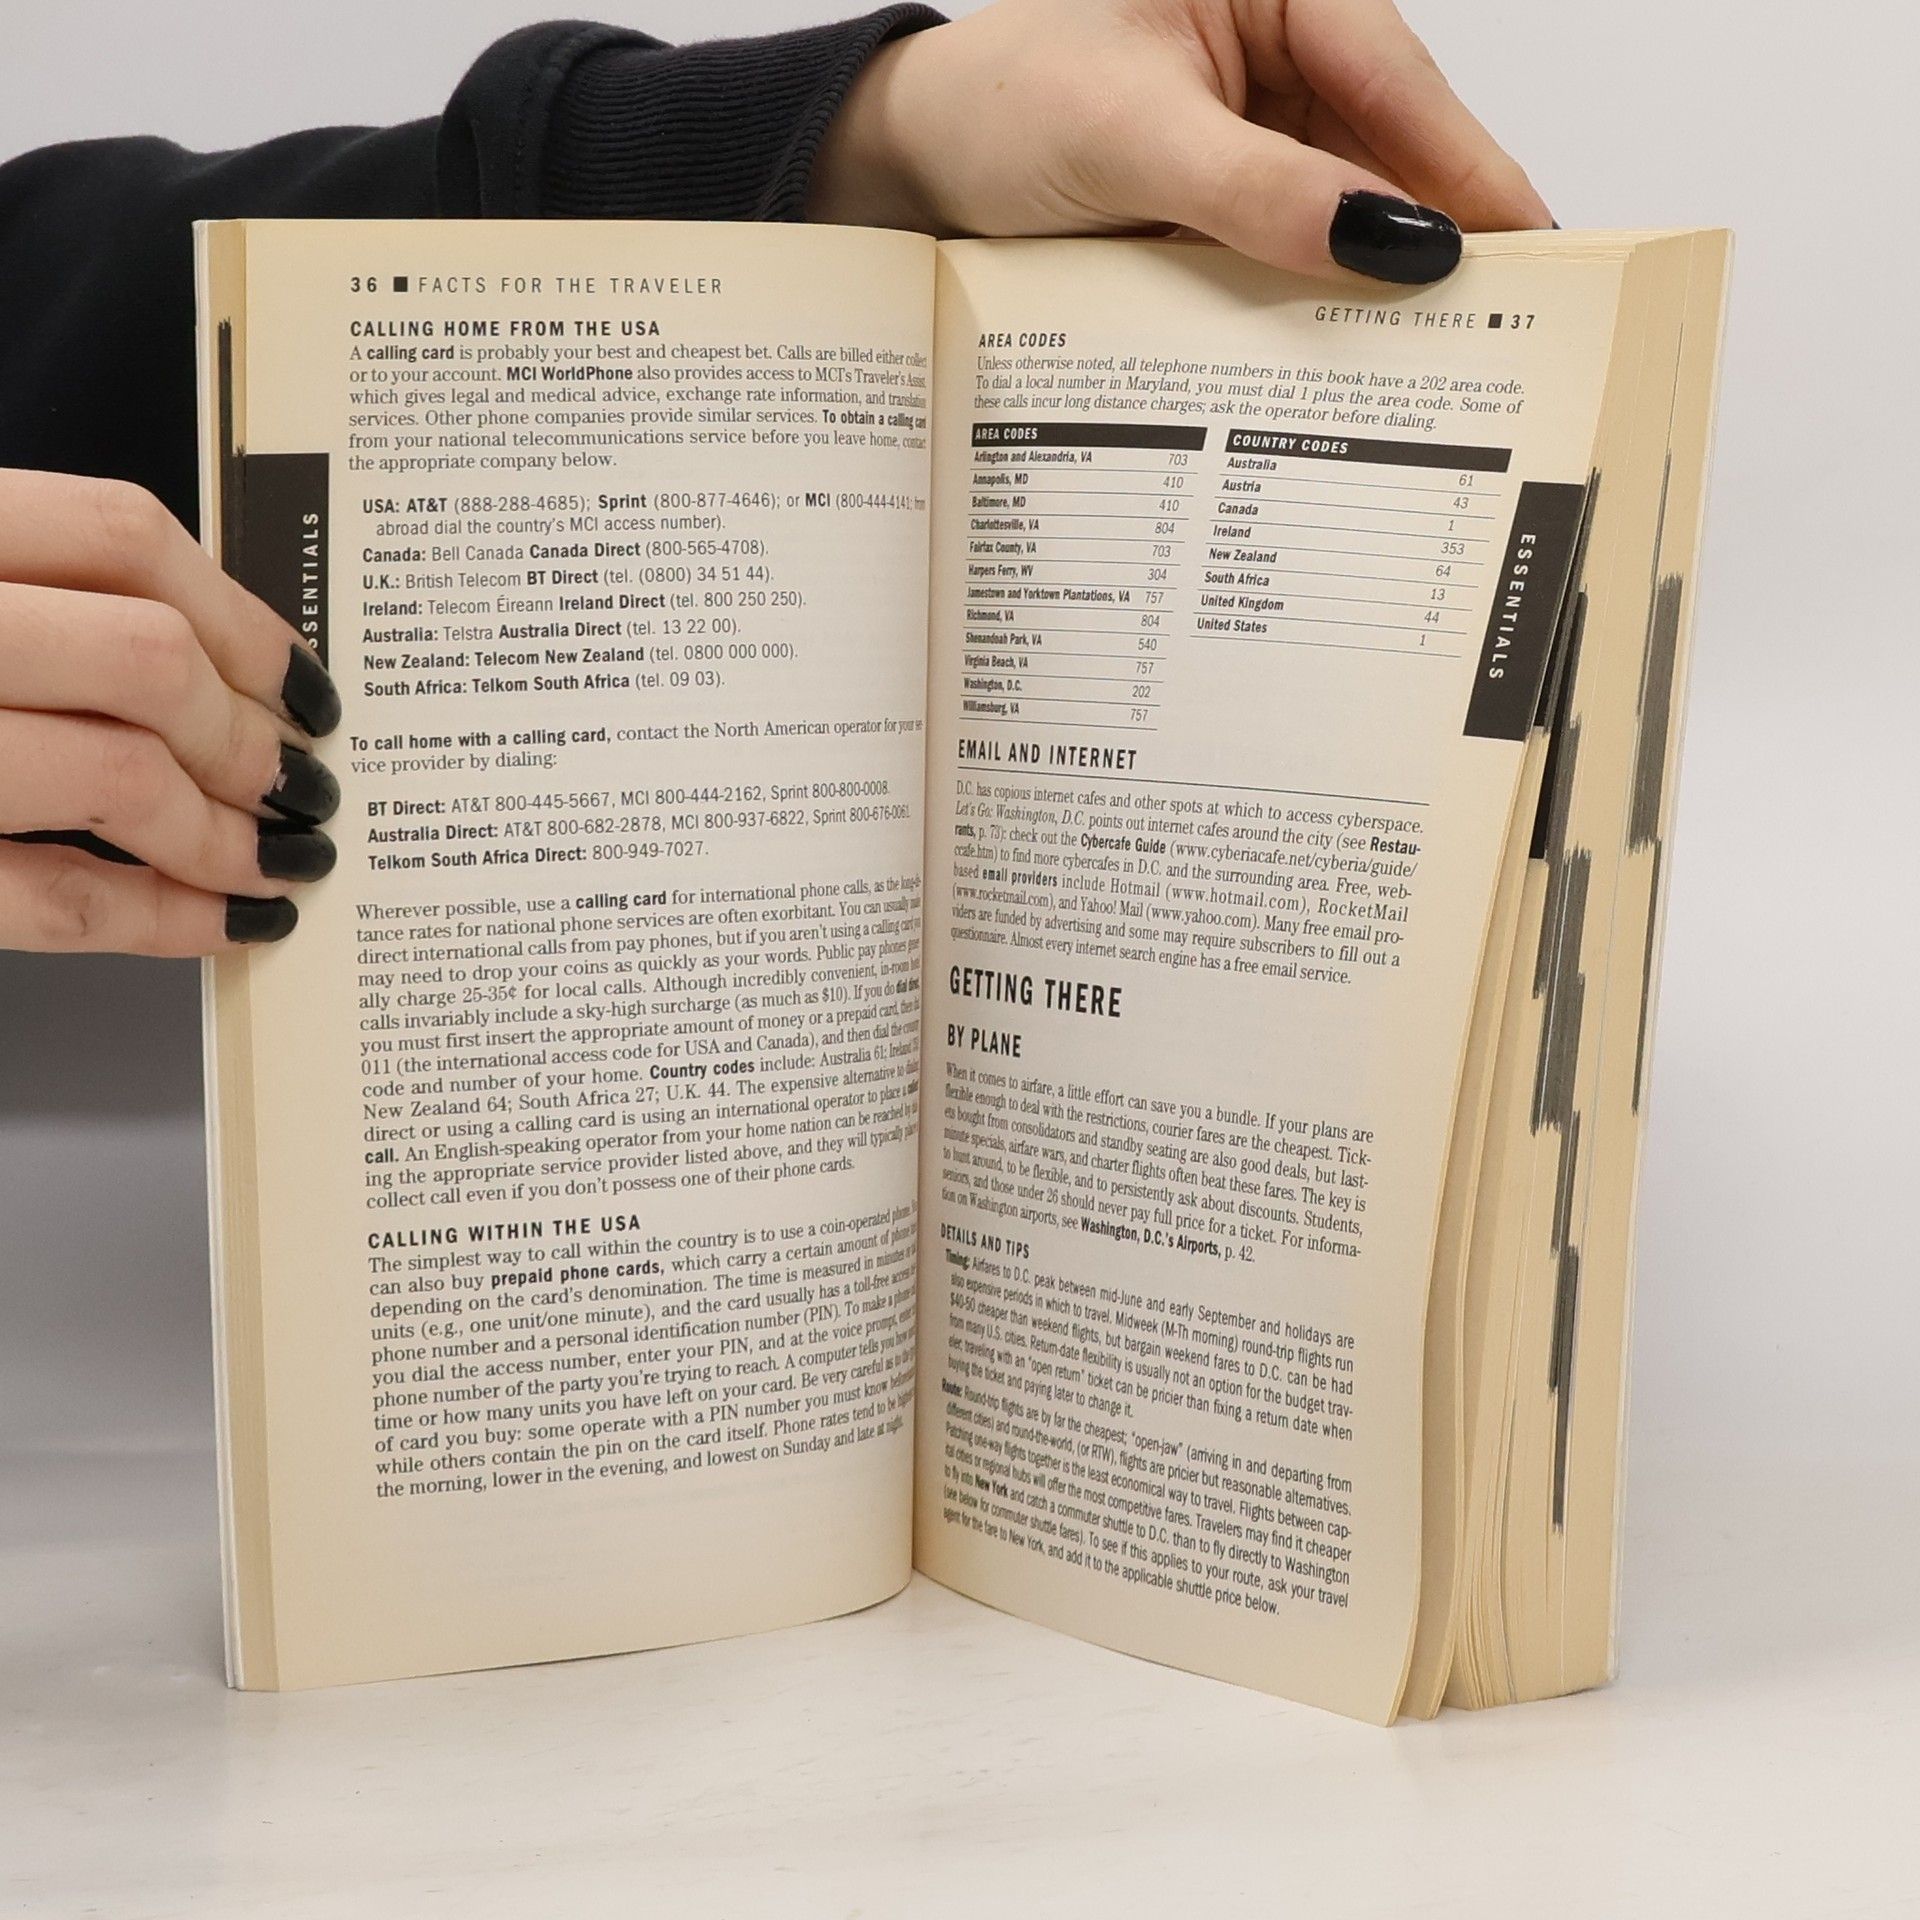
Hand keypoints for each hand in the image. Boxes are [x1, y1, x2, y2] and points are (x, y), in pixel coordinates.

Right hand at [0, 469, 342, 955]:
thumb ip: (28, 597)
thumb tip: (214, 659)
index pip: (122, 534)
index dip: (246, 616)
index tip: (304, 684)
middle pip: (147, 659)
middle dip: (251, 739)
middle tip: (300, 787)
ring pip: (119, 775)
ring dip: (228, 834)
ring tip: (277, 862)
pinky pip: (60, 898)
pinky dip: (166, 918)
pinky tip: (223, 924)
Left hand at [811, 0, 1551, 281]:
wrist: (913, 164)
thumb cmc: (999, 105)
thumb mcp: (1130, 138)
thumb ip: (1258, 189)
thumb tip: (1387, 242)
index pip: (1394, 78)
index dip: (1467, 166)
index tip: (1535, 243)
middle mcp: (1275, 48)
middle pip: (1387, 147)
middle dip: (1431, 234)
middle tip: (1504, 325)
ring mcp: (1255, 127)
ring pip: (1345, 207)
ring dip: (1374, 279)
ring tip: (1437, 356)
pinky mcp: (1227, 195)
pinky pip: (1293, 247)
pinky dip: (1314, 298)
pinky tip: (1346, 349)